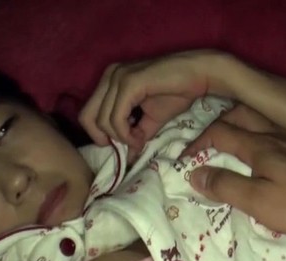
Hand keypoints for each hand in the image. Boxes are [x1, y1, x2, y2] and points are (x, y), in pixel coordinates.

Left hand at [79, 49, 239, 151]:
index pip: (88, 114)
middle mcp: (109, 76)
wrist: (199, 74)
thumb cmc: (177, 92)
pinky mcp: (129, 82)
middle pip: (87, 117)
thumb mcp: (151, 120)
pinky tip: (141, 136)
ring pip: (102, 121)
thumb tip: (128, 160)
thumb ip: (136, 135)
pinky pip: (116, 118)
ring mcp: (117, 77)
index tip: (125, 142)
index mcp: (110, 81)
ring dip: (121, 137)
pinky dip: (126, 134)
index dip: (101, 135)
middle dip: (106, 138)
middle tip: (129, 144)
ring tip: (141, 138)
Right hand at [183, 119, 285, 236]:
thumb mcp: (258, 202)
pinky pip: (274, 130)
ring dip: (238, 124)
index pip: (219, 134)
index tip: (184, 160)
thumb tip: (195, 175)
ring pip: (259, 119)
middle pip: (239, 115)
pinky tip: (262, 150)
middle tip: (204, 142)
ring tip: (229, 141)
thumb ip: (226, 187)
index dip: (197, 145)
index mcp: (258, 146)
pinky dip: (258, 133)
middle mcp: (274, 134)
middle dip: (217, 124)